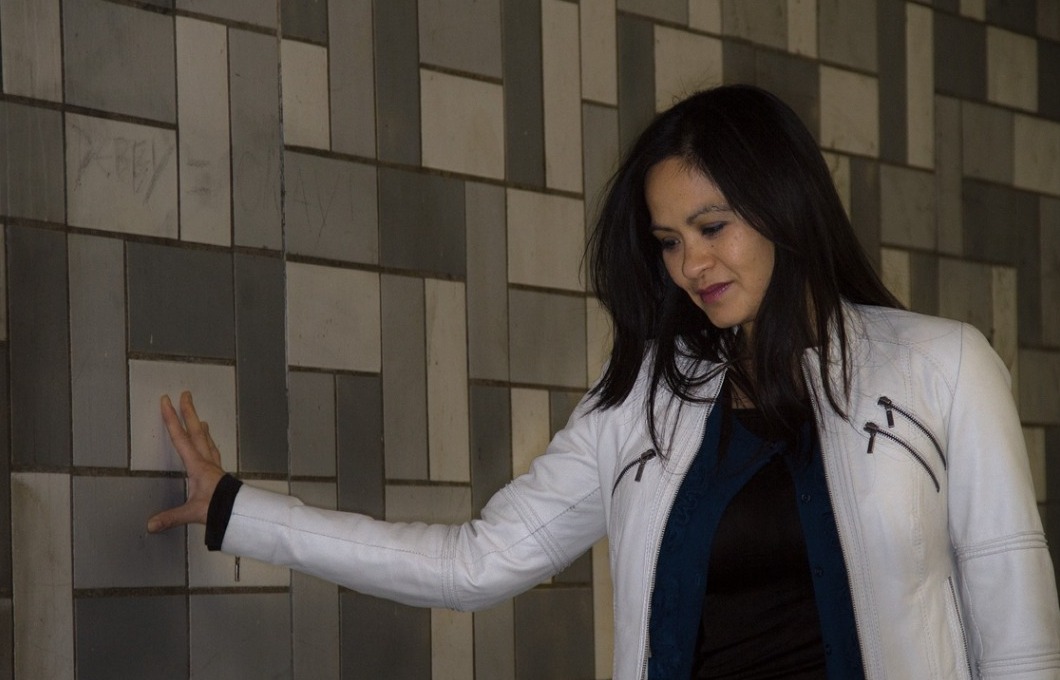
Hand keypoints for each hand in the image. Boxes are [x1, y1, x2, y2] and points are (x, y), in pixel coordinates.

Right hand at [147, 391, 225, 532]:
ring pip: (206, 440)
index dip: (172, 419)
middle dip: (189, 413)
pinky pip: (213, 451)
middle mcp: (206, 462)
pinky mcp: (220, 474)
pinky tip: (209, 444)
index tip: (166, 402)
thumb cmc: (219, 509)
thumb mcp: (192, 513)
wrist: (241, 513)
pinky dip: (209, 443)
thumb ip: (171, 517)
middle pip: (196, 432)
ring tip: (199, 417)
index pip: (181, 438)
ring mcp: (215, 467)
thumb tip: (151, 524)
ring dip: (200, 426)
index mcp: (197, 466)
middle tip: (186, 395)